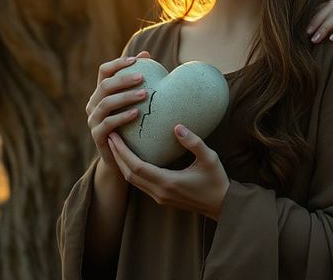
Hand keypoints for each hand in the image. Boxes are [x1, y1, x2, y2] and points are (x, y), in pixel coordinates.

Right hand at [85, 51, 152, 177]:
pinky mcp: (97, 135)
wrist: (121, 159)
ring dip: (125, 97)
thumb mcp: (131, 104)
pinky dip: (122, 117)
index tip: (136, 60)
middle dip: (124, 79)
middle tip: (142, 77)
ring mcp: (93, 120)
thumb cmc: (130, 127)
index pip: (104, 71)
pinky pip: (108, 123)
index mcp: (100, 93)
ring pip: (106, 103)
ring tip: (144, 94)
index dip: (118, 63)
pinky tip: (137, 113)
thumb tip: (147, 54)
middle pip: (105, 85)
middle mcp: (93, 104)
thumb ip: (136, 82)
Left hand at [107, 124, 228, 218]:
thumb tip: (177, 126)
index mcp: (168, 183)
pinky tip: (129, 156)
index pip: (137, 167)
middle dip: (117, 155)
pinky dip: (130, 169)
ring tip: (115, 143)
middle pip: (129, 174)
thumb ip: (194, 142)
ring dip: (121, 162)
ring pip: (132, 180)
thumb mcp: (210, 159)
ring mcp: (159, 197)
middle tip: (109, 135)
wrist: (223, 206)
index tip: (114, 135)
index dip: (122, 151)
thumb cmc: (217, 181)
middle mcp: (160, 192)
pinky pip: (139, 183)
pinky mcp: (161, 198)